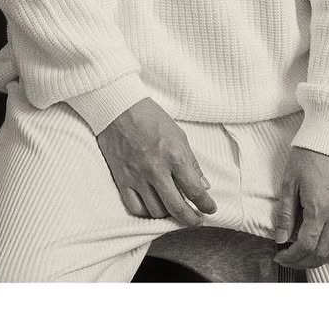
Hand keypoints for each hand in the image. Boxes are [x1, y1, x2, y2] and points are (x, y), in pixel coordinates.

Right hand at [96, 98, 217, 226]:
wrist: (119, 108)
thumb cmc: (151, 117)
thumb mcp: (179, 135)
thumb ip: (191, 163)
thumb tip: (204, 186)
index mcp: (174, 155)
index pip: (195, 190)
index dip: (206, 204)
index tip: (210, 209)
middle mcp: (156, 169)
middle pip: (177, 207)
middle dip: (191, 219)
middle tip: (196, 220)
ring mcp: (137, 176)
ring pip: (156, 211)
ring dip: (168, 214)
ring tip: (174, 209)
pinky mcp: (122, 180)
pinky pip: (135, 208)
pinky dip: (146, 212)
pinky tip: (153, 208)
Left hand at [272, 146, 328, 268]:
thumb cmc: (307, 155)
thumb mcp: (289, 182)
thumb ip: (286, 214)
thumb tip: (280, 239)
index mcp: (319, 207)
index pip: (306, 244)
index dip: (291, 256)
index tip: (280, 256)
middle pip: (321, 251)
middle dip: (303, 261)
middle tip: (288, 260)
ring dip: (318, 259)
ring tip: (303, 257)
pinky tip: (320, 246)